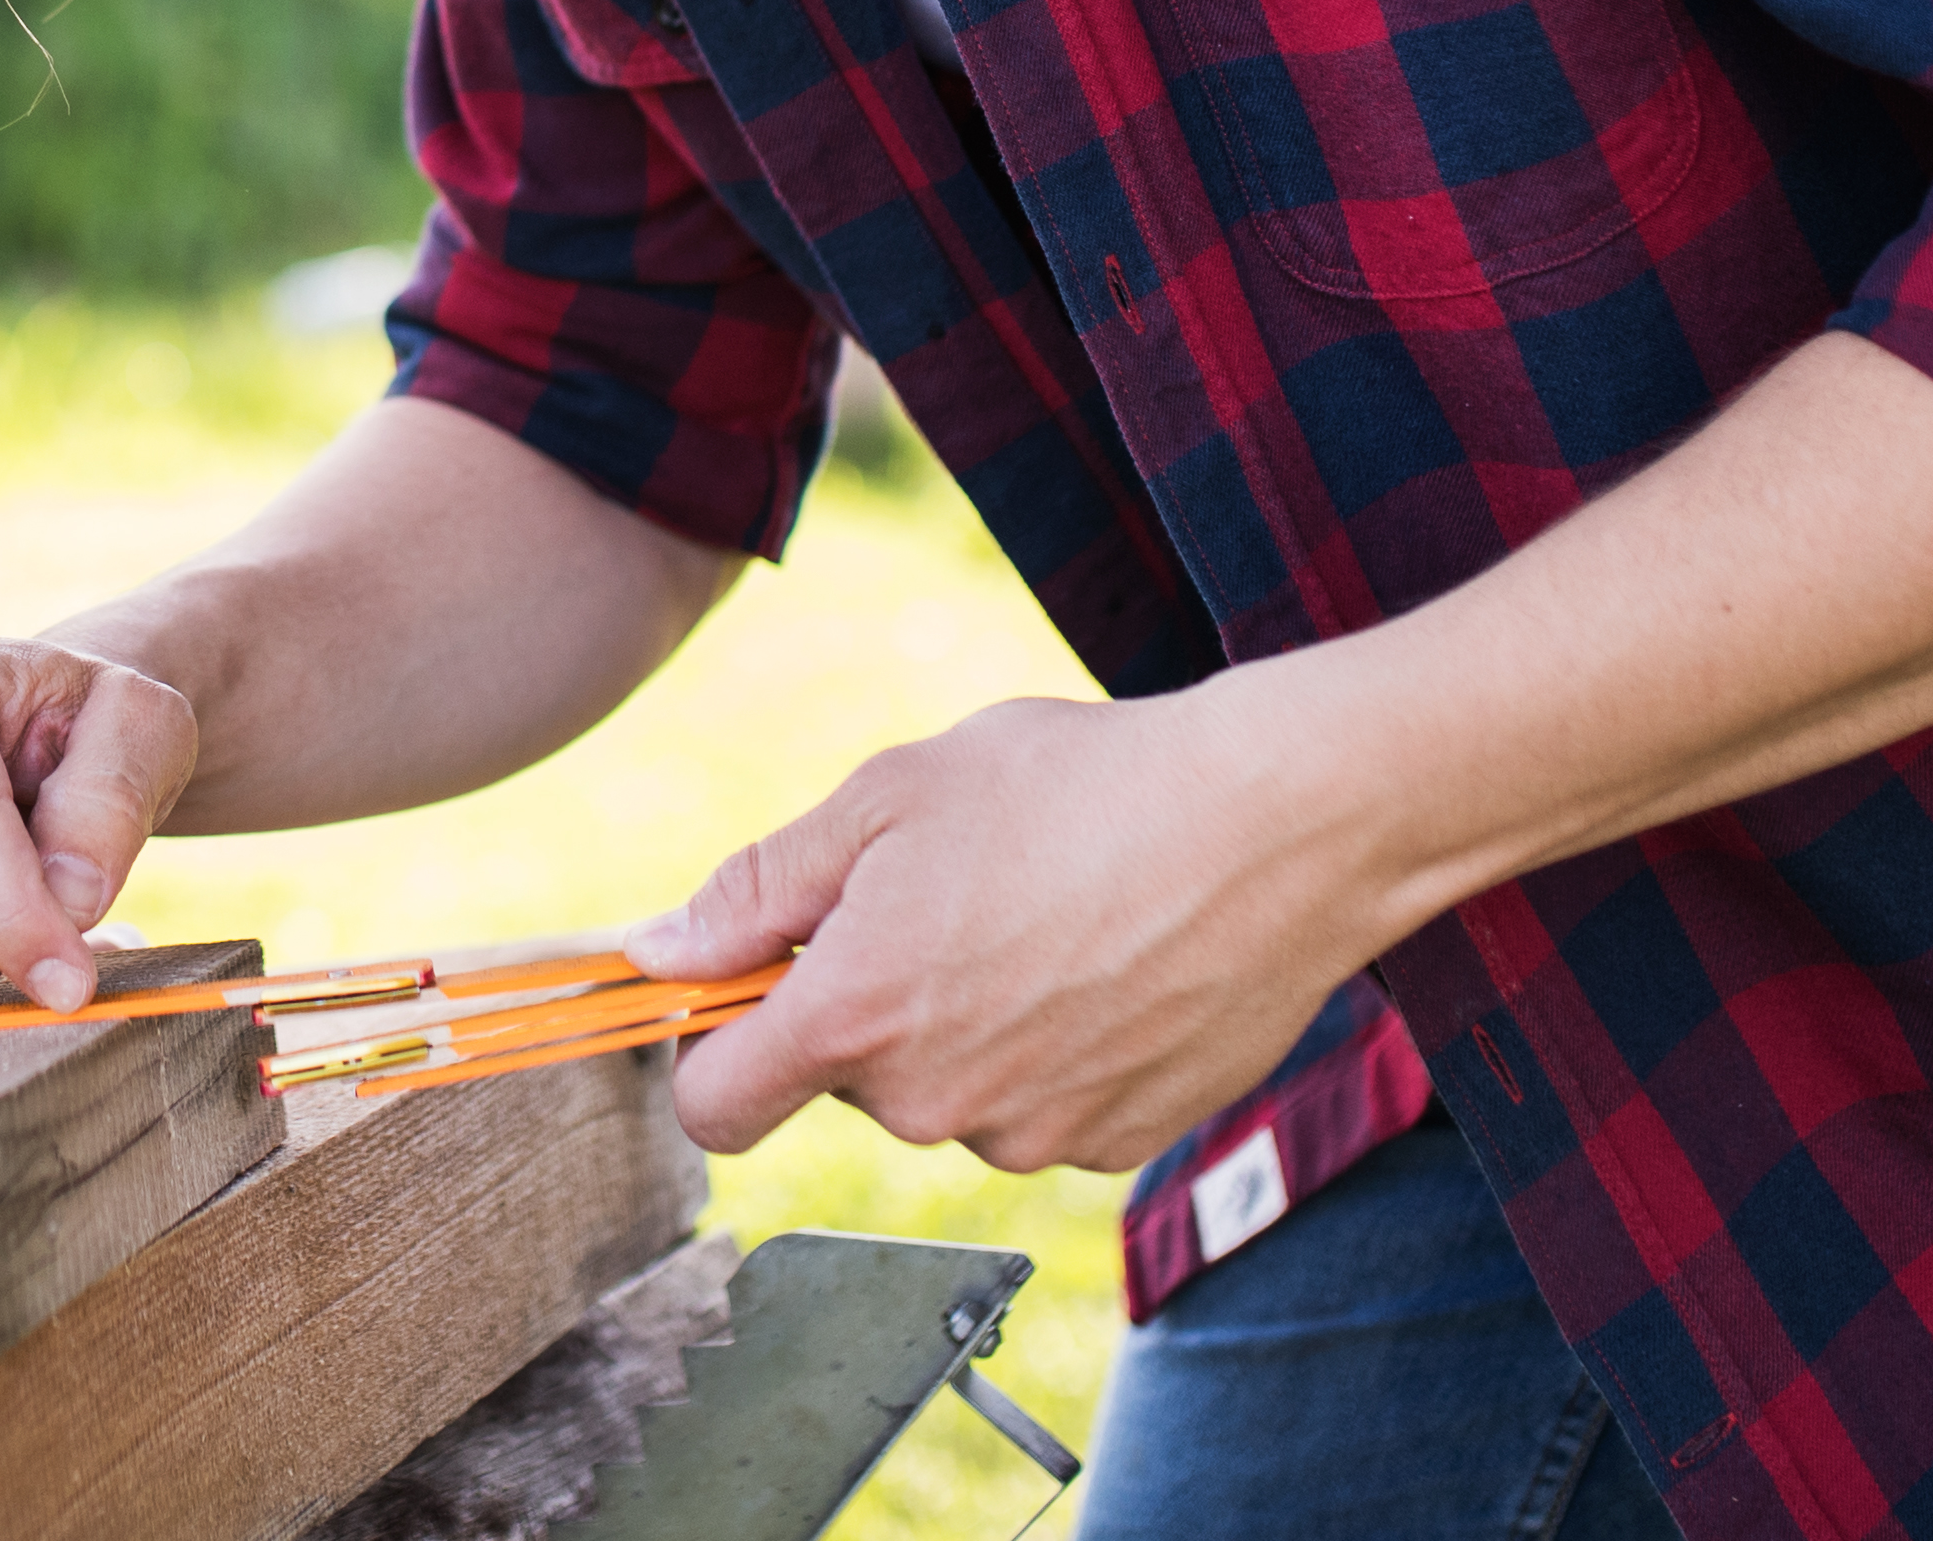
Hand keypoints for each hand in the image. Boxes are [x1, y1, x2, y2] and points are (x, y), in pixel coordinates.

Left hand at [640, 688, 1377, 1173]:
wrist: (1274, 824)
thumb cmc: (1073, 786)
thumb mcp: (887, 798)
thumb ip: (757, 889)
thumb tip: (659, 952)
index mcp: (855, 1016)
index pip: (715, 1108)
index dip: (706, 1051)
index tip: (733, 996)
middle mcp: (936, 1104)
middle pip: (846, 1079)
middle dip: (865, 1001)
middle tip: (942, 895)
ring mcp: (1035, 1136)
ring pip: (948, 1093)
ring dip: (963, 1025)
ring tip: (1041, 916)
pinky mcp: (1121, 1145)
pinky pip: (1041, 1108)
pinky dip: (1051, 1051)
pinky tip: (1103, 962)